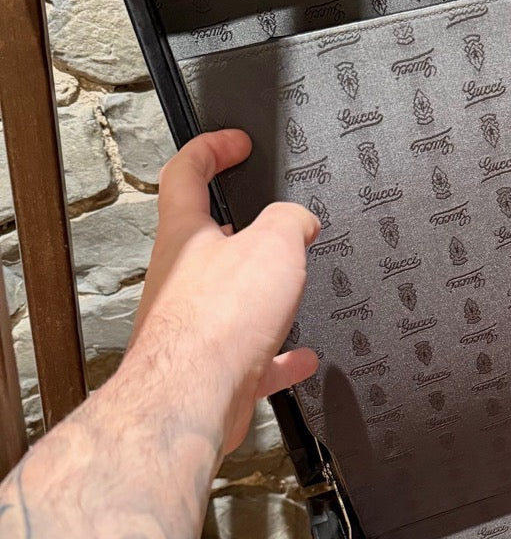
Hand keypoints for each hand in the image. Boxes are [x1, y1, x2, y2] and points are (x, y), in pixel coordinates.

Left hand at [131, 130, 319, 455]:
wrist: (193, 395)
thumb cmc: (217, 322)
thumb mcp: (273, 246)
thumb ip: (289, 221)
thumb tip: (300, 220)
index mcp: (185, 234)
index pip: (187, 172)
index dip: (211, 149)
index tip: (236, 143)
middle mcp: (181, 276)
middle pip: (205, 240)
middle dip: (241, 229)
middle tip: (270, 222)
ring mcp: (193, 324)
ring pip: (229, 299)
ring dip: (261, 295)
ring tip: (291, 293)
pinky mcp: (212, 366)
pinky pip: (252, 354)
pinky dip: (279, 355)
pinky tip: (301, 358)